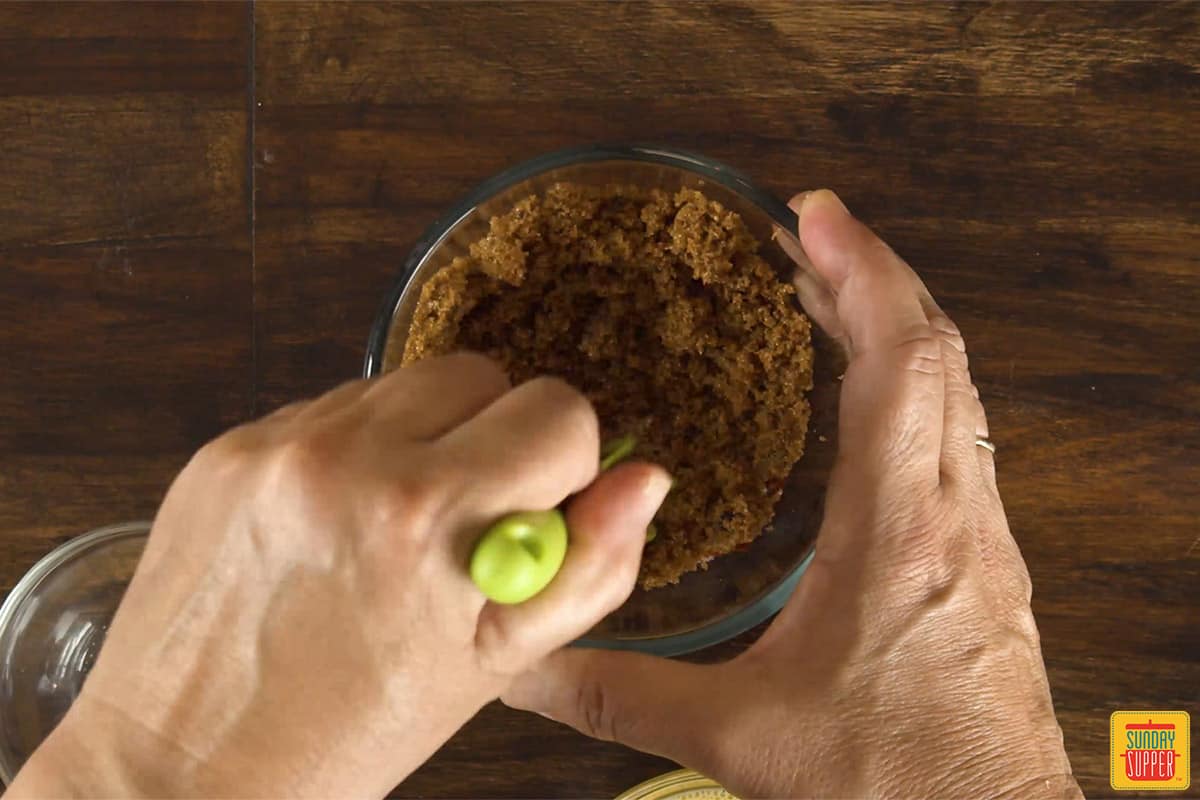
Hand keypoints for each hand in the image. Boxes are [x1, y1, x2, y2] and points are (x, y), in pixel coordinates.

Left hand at [9, 357, 670, 797]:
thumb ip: (590, 568)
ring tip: (394, 526)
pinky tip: (337, 521)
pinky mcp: (228, 444)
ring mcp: (277, 444)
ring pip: (408, 382)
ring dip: (425, 437)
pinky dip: (357, 448)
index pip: (560, 411)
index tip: (533, 513)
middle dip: (496, 438)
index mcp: (428, 516)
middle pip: (485, 373)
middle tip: (464, 522)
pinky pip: (334, 407)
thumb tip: (645, 479)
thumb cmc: (349, 734)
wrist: (183, 763)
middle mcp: (347, 458)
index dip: (564, 465)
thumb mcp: (494, 665)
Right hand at [503, 191, 1081, 798]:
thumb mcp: (742, 733)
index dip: (861, 274)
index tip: (816, 216)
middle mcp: (954, 513)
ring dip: (895, 324)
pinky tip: (867, 396)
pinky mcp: (983, 556)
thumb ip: (623, 693)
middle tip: (807, 233)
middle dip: (871, 275)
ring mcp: (980, 531)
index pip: (900, 363)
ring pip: (954, 389)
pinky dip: (913, 380)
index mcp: (898, 531)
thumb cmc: (892, 779)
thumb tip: (527, 666)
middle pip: (937, 352)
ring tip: (828, 290)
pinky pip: (955, 431)